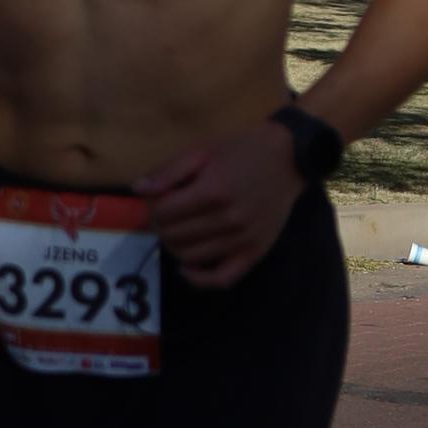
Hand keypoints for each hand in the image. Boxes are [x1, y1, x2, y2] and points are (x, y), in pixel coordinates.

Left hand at [135, 122, 304, 289]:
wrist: (289, 157)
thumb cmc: (243, 149)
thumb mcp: (203, 150)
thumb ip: (169, 170)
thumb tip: (138, 190)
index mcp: (213, 191)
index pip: (163, 212)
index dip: (154, 205)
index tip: (160, 198)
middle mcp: (228, 219)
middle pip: (173, 236)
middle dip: (162, 224)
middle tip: (169, 213)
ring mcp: (242, 239)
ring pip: (190, 256)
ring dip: (176, 245)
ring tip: (179, 230)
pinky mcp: (255, 252)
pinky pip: (221, 278)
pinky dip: (199, 278)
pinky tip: (189, 266)